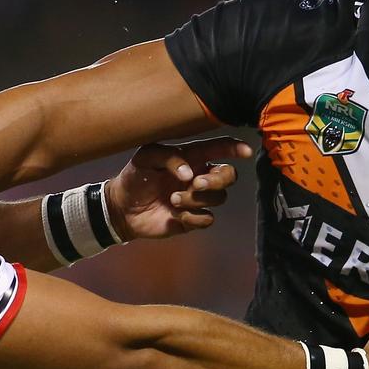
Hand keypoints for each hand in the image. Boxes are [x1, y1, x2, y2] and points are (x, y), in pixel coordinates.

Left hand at [103, 137, 253, 239]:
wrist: (121, 207)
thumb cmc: (135, 176)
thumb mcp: (146, 157)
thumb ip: (169, 157)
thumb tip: (190, 173)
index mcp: (191, 157)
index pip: (219, 149)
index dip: (235, 149)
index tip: (246, 151)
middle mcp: (199, 176)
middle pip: (228, 175)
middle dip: (217, 179)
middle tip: (196, 183)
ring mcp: (197, 199)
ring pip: (219, 198)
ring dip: (197, 199)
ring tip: (173, 199)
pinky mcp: (192, 219)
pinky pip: (207, 219)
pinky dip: (194, 217)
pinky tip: (176, 215)